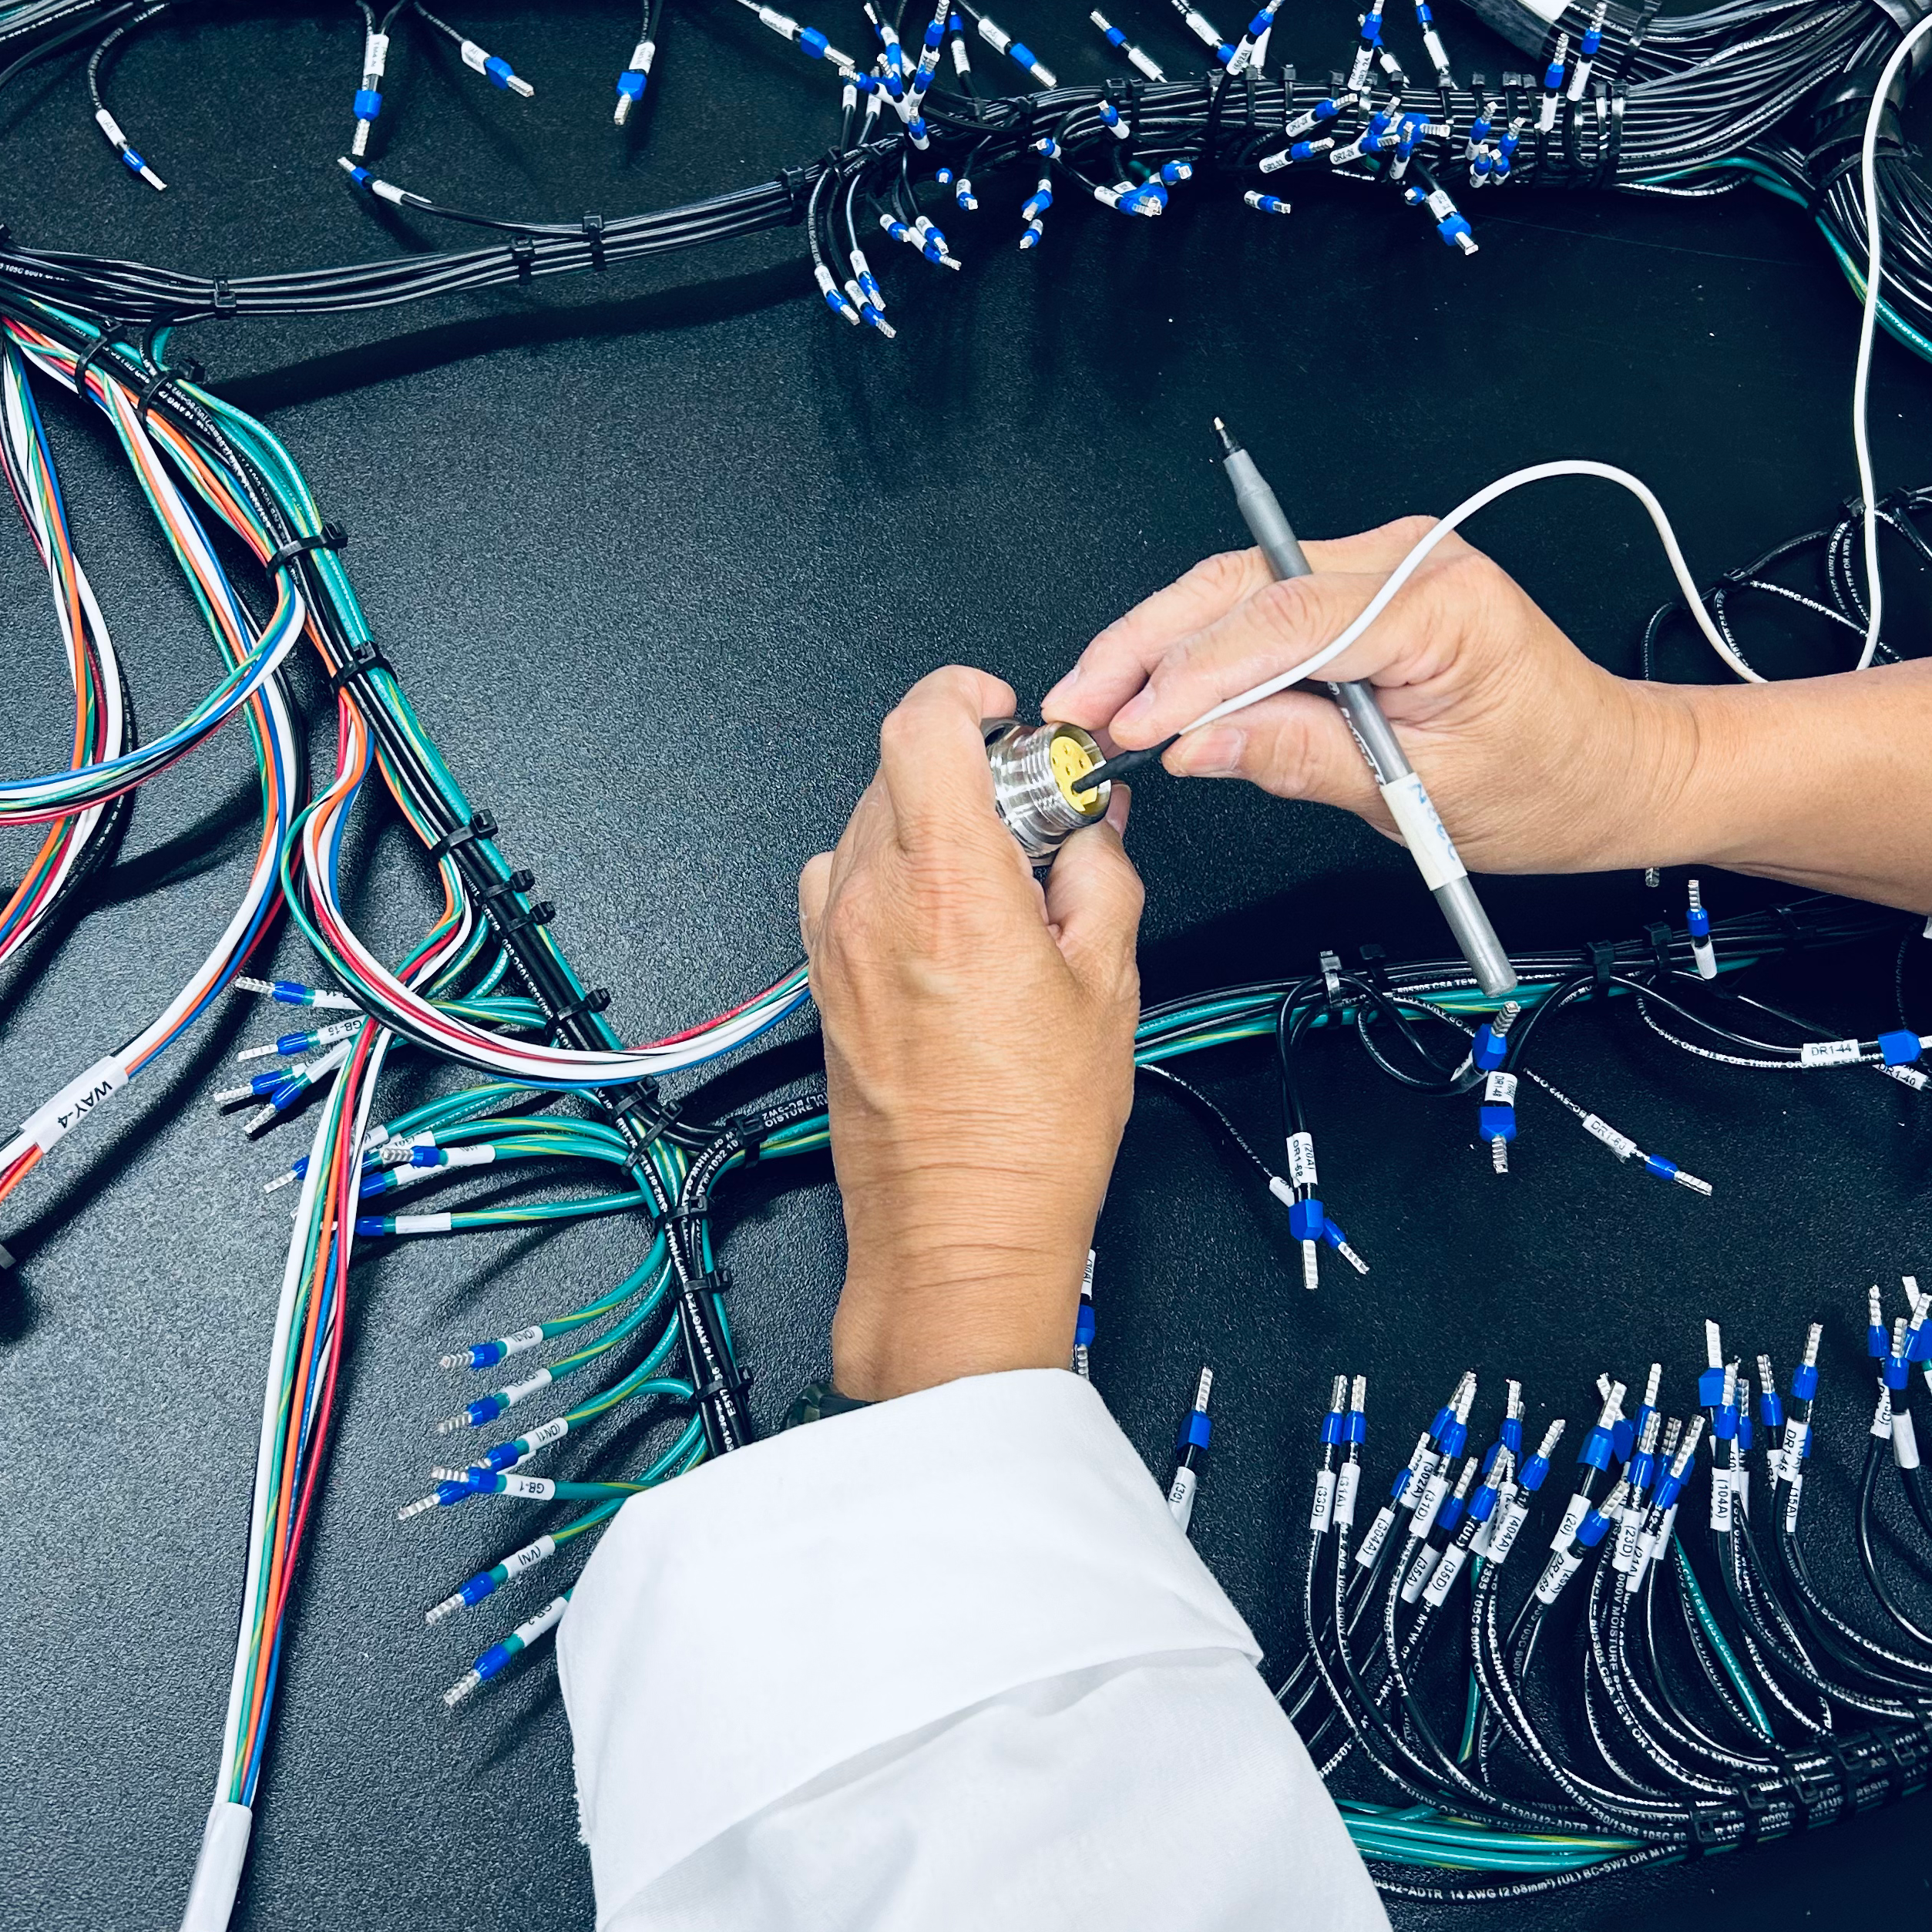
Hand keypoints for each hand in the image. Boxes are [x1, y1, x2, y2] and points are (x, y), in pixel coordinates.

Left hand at [799, 670, 1143, 1401]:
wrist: (958, 1235)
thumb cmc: (1029, 1138)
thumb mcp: (1110, 988)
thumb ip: (1101, 877)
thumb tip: (1096, 829)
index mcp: (950, 887)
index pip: (921, 724)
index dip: (965, 696)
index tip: (1006, 715)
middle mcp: (874, 905)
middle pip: (897, 769)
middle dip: (969, 771)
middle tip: (1035, 817)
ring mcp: (835, 944)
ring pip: (866, 825)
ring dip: (928, 824)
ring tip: (995, 882)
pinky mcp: (822, 982)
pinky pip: (841, 886)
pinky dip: (889, 877)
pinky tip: (943, 924)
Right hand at [1045, 519, 1931, 913]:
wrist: (1617, 769)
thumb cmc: (1552, 781)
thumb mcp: (1421, 793)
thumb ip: (1299, 757)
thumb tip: (1194, 743)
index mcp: (1438, 601)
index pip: (1282, 623)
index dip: (1190, 675)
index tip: (1128, 725)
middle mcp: (1409, 560)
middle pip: (1241, 587)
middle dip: (1147, 648)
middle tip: (1076, 706)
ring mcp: (1385, 563)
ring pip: (1238, 589)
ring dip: (1161, 643)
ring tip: (1095, 699)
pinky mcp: (1367, 586)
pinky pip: (1265, 604)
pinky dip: (1204, 645)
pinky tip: (1155, 684)